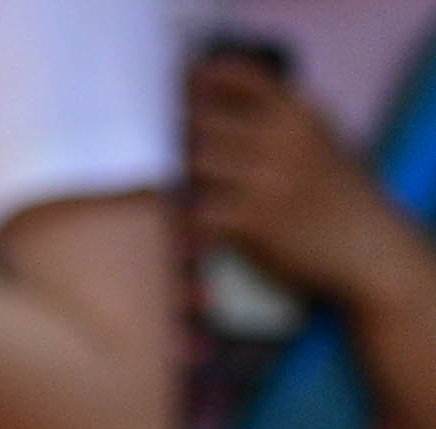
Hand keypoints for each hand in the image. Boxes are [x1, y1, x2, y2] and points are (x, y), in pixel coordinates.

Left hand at [190, 58, 419, 305]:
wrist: (365, 243)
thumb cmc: (338, 192)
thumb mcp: (320, 137)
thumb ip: (281, 117)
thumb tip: (222, 97)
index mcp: (301, 113)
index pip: (245, 78)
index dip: (207, 78)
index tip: (186, 83)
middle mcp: (282, 139)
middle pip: (204, 120)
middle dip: (182, 133)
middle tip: (171, 146)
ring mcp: (265, 179)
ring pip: (195, 163)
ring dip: (183, 175)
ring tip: (185, 187)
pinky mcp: (249, 221)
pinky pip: (195, 210)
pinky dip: (187, 217)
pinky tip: (191, 223)